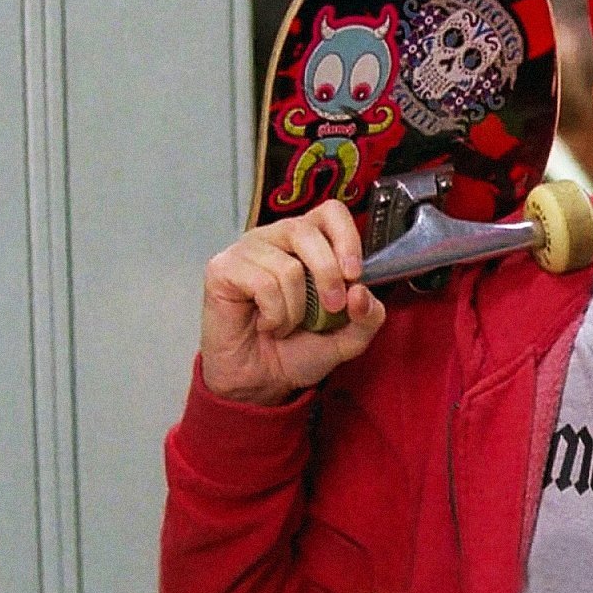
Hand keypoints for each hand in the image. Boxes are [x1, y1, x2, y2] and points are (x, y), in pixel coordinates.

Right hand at [199, 200, 385, 405]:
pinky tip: (266, 324)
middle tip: (331, 308)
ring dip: (297, 307)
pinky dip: (274, 313)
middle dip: (328, 274)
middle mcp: (277, 238)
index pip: (331, 212)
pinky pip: (262, 282)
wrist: (261, 381)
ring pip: (287, 265)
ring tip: (287, 324)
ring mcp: (247, 250)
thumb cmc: (298, 351)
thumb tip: (361, 292)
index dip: (347, 238)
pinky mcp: (223, 268)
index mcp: (309, 242)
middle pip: (307, 230)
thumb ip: (369, 317)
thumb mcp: (349, 338)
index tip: (355, 275)